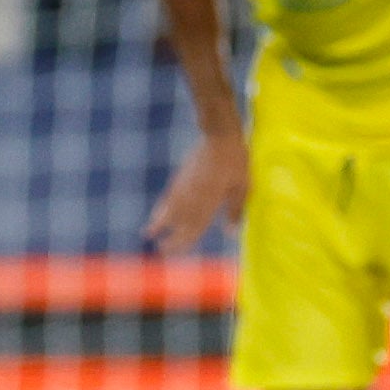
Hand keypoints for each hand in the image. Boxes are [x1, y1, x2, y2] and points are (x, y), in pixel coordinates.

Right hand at [143, 132, 247, 254]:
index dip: (183, 243)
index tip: (173, 253)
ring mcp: (183, 187)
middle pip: (178, 224)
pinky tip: (157, 212)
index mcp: (208, 203)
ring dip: (159, 223)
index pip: (193, 229)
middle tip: (161, 251)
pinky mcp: (180, 178)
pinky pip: (168, 198)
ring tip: (147, 233)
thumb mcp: (242, 188)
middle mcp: (192, 198)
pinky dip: (161, 208)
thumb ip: (234, 211)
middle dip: (169, 238)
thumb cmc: (235, 162)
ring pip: (168, 210)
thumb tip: (230, 233)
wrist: (218, 136)